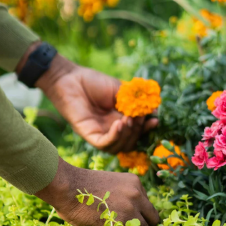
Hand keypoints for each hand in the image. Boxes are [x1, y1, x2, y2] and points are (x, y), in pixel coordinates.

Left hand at [25, 46, 157, 153]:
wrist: (70, 78)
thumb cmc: (93, 82)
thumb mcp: (120, 90)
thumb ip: (135, 101)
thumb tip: (154, 110)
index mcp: (119, 120)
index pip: (136, 132)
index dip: (146, 129)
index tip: (154, 120)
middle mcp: (110, 130)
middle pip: (130, 142)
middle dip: (138, 131)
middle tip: (138, 116)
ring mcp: (99, 134)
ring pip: (119, 147)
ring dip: (128, 135)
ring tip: (128, 119)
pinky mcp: (88, 135)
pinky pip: (104, 144)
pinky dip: (115, 137)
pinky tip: (119, 124)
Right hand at [35, 158, 160, 225]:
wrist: (67, 187)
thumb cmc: (83, 187)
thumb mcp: (112, 184)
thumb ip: (126, 197)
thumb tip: (132, 217)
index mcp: (136, 184)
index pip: (149, 206)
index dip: (142, 216)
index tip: (134, 223)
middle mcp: (137, 196)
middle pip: (153, 220)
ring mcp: (130, 211)